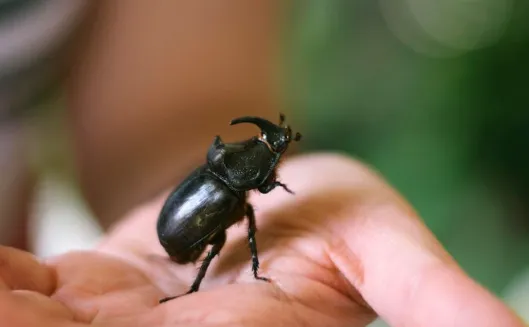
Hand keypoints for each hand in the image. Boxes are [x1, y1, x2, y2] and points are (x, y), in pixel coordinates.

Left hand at [1, 154, 524, 325]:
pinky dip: (6, 282)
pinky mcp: (94, 291)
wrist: (272, 187)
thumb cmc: (337, 214)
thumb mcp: (387, 246)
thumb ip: (433, 297)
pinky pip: (33, 293)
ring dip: (16, 315)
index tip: (103, 317)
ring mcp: (128, 323)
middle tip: (16, 311)